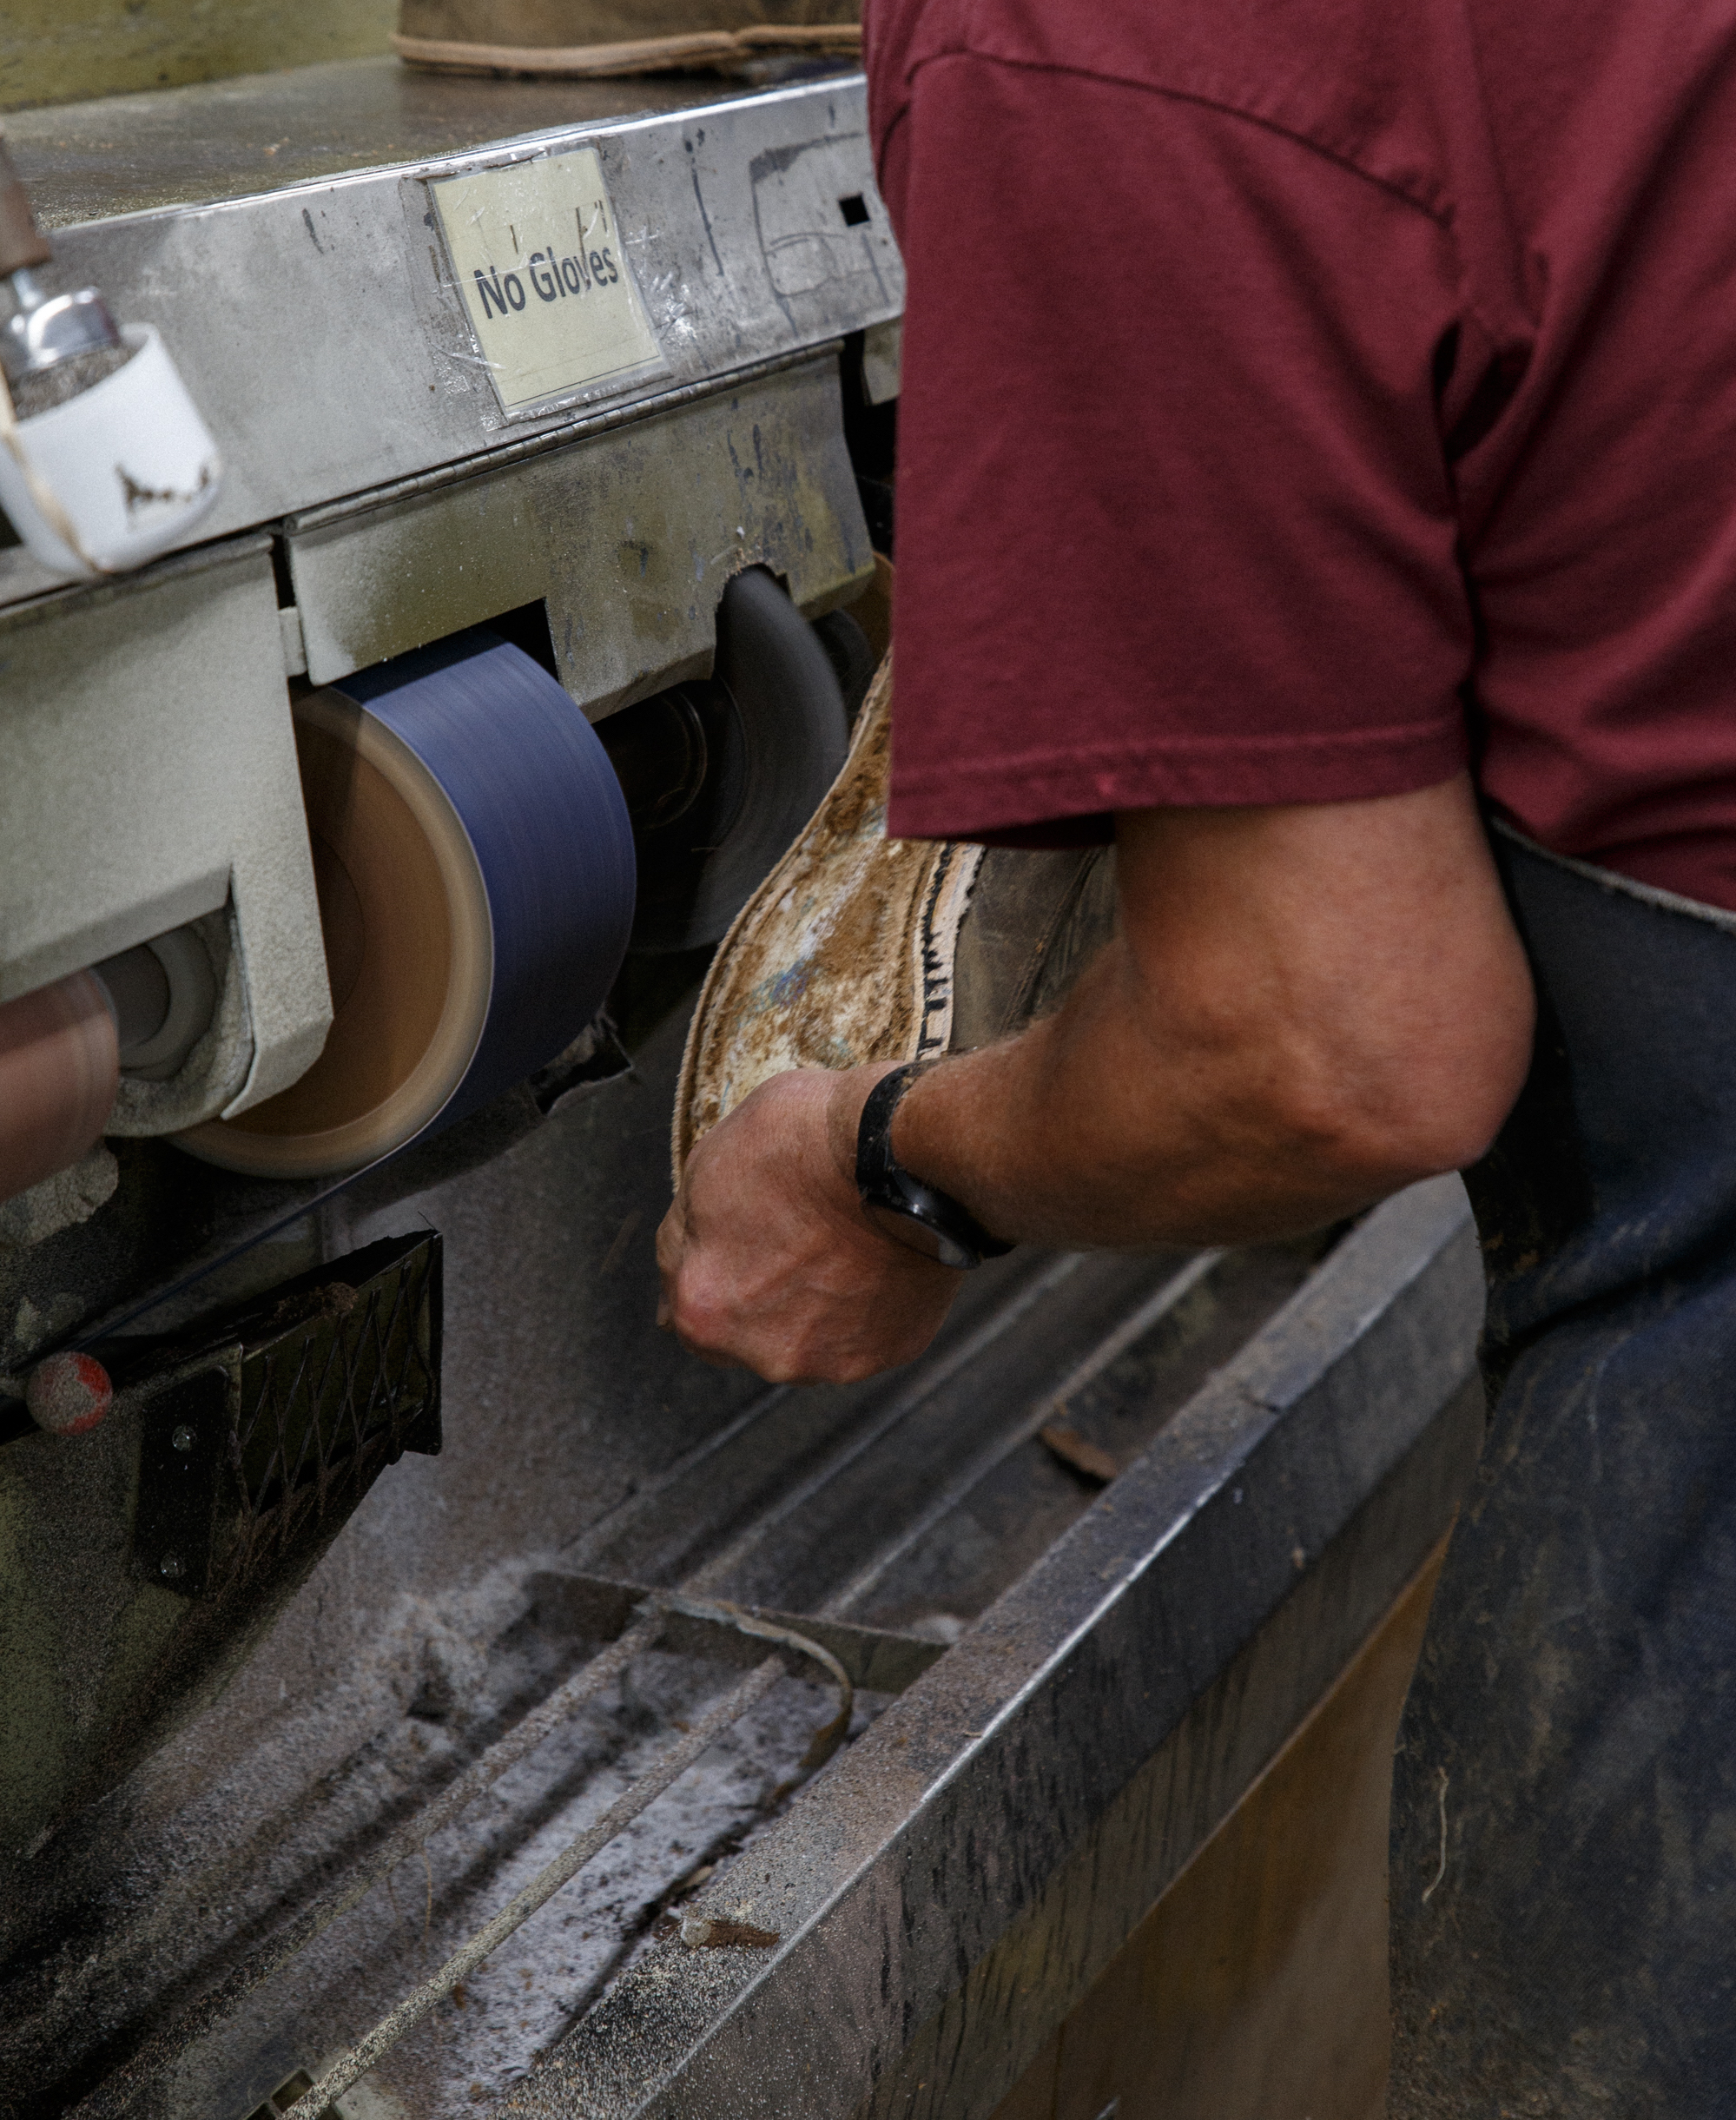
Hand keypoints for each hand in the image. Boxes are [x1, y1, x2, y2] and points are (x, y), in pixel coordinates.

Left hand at [656, 1064, 963, 1383]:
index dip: (712, 1265)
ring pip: (810, 1336)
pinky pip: (868, 1331)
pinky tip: (877, 1256)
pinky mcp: (889, 1350)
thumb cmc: (806, 1145)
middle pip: (749, 1331)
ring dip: (817, 1303)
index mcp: (702, 1308)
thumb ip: (687, 1232)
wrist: (902, 1152)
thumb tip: (682, 1258)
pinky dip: (869, 1302)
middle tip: (795, 1236)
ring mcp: (832, 1359)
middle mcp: (764, 1353)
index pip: (685, 1306)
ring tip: (842, 1242)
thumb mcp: (707, 1164)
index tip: (740, 1237)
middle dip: (764, 1293)